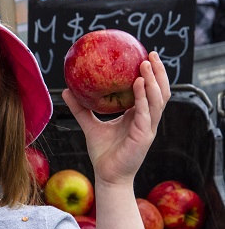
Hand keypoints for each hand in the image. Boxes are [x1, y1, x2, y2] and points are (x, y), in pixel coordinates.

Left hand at [62, 51, 170, 187]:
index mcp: (138, 116)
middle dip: (159, 72)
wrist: (106, 175)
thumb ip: (81, 108)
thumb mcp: (89, 125)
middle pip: (161, 92)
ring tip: (146, 64)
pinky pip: (146, 113)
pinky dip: (144, 97)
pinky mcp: (144, 136)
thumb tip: (66, 90)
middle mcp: (147, 120)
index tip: (144, 56)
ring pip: (158, 100)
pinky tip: (138, 84)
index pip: (150, 91)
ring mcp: (148, 128)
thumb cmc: (102, 152)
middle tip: (152, 53)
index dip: (151, 74)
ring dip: (154, 81)